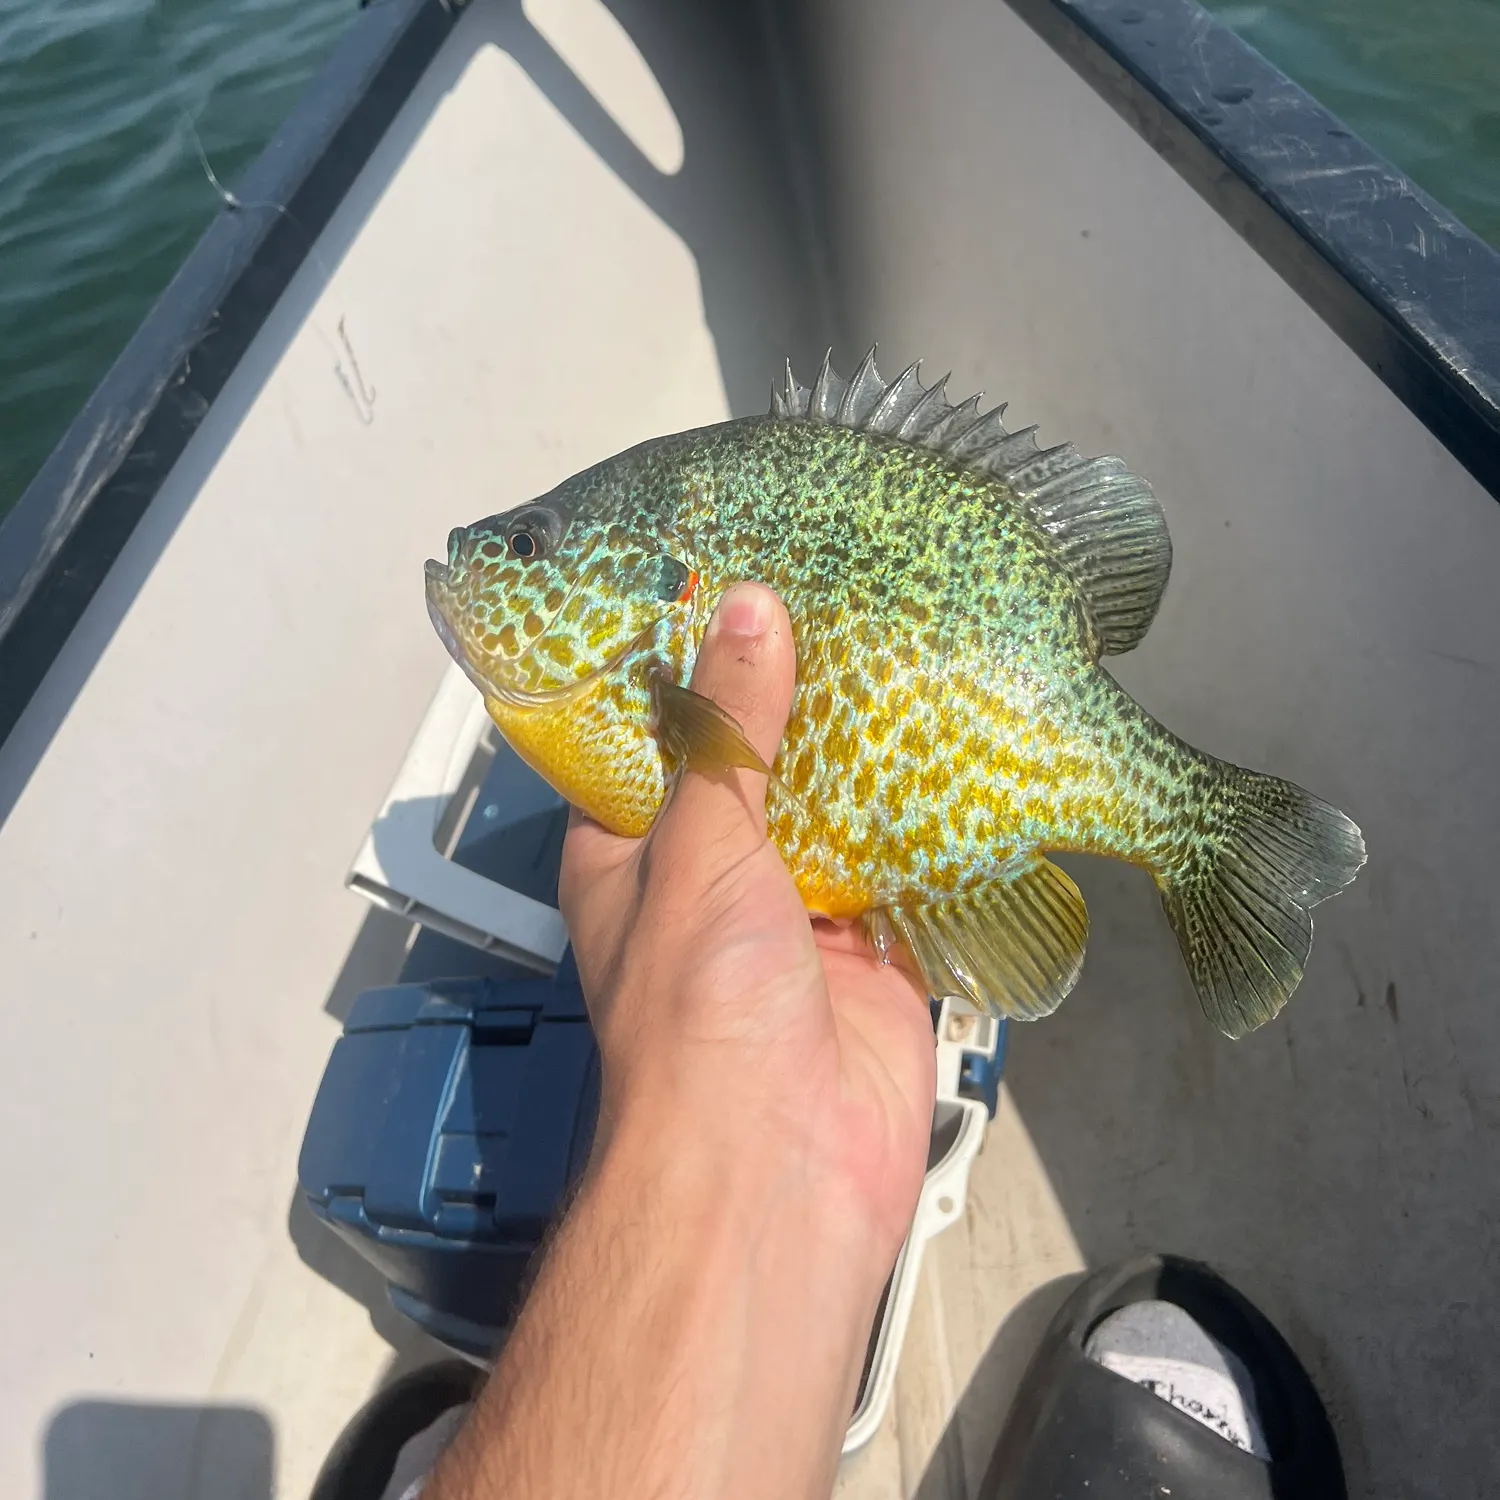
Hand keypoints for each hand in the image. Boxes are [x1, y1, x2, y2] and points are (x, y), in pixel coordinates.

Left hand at [560, 581, 936, 1255]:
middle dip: (790, 701)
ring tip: (900, 647)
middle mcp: (708, 877)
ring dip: (861, 753)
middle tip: (835, 601)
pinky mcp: (868, 944)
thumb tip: (747, 615)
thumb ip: (729, 731)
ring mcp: (791, 911)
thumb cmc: (697, 1016)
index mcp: (631, 852)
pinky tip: (952, 742)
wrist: (780, 1161)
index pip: (652, 738)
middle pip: (752, 767)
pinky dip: (921, 817)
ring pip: (829, 809)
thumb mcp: (701, 841)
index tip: (729, 588)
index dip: (686, 667)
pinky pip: (898, 863)